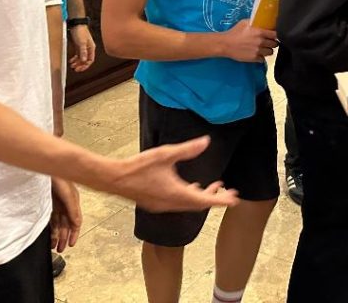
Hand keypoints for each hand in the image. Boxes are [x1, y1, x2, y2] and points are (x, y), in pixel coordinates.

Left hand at [50, 177, 81, 252]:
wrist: (46, 168)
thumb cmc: (59, 177)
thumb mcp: (68, 195)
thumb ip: (73, 209)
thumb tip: (77, 224)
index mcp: (73, 203)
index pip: (75, 222)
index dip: (74, 234)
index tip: (71, 245)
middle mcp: (66, 205)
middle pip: (66, 225)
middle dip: (64, 237)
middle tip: (61, 249)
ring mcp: (57, 204)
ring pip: (58, 223)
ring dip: (57, 234)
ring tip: (54, 245)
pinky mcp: (48, 202)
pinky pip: (51, 218)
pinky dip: (51, 227)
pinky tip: (49, 234)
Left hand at [68, 24, 95, 71]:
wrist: (77, 24)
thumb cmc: (81, 32)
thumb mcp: (82, 43)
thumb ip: (83, 52)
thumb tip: (84, 60)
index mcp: (91, 48)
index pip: (90, 60)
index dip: (85, 65)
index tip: (80, 69)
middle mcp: (88, 49)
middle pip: (85, 60)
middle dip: (81, 65)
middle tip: (75, 69)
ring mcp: (83, 47)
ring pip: (81, 58)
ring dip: (77, 62)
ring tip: (72, 66)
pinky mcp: (79, 46)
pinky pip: (78, 54)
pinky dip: (75, 58)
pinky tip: (71, 60)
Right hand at [113, 136, 239, 212]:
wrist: (114, 179)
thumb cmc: (138, 167)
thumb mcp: (165, 154)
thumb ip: (187, 149)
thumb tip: (206, 141)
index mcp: (176, 193)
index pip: (204, 200)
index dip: (220, 200)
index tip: (234, 199)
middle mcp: (171, 203)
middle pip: (198, 205)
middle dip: (215, 198)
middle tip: (229, 193)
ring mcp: (163, 205)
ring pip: (188, 205)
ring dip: (201, 197)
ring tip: (214, 188)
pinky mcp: (156, 203)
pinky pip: (178, 204)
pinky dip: (189, 197)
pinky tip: (190, 187)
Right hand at [220, 20, 276, 62]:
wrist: (225, 44)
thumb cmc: (235, 32)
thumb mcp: (245, 22)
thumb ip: (255, 22)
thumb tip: (263, 21)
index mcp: (260, 32)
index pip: (276, 34)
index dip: (275, 35)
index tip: (273, 35)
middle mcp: (261, 42)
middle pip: (275, 44)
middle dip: (272, 42)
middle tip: (268, 42)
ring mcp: (258, 51)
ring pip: (271, 52)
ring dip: (268, 50)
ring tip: (263, 48)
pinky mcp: (254, 58)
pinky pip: (263, 59)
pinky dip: (261, 57)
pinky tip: (257, 54)